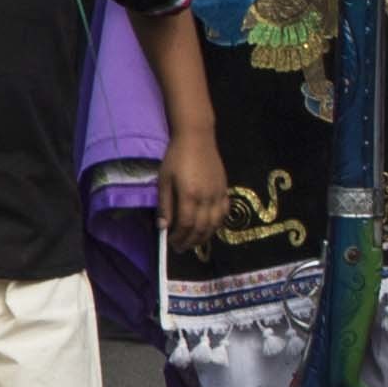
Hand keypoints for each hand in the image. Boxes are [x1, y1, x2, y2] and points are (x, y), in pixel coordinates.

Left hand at [161, 132, 235, 258]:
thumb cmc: (176, 157)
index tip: (171, 242)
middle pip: (201, 228)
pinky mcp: (225, 190)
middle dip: (190, 241)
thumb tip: (163, 227)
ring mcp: (218, 194)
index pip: (186, 225)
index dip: (179, 237)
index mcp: (190, 195)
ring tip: (193, 242)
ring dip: (204, 237)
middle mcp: (207, 197)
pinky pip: (224, 213)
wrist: (197, 138)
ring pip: (215, 224)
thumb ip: (165, 205)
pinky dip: (216, 225)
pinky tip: (208, 228)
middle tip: (180, 248)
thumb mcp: (164, 180)